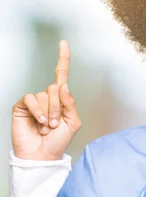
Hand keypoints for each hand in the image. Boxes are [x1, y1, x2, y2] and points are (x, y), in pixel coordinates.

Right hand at [11, 40, 81, 160]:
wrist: (42, 155)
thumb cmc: (58, 140)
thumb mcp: (72, 122)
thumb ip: (70, 103)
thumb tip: (63, 85)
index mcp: (61, 98)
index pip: (61, 75)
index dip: (63, 58)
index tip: (63, 42)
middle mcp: (48, 97)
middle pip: (55, 88)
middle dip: (58, 108)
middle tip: (55, 124)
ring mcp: (34, 101)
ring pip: (44, 95)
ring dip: (48, 113)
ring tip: (46, 127)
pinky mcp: (22, 106)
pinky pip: (30, 98)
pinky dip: (37, 111)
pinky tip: (39, 122)